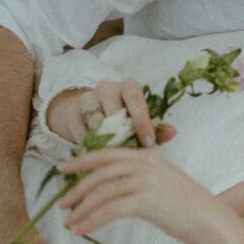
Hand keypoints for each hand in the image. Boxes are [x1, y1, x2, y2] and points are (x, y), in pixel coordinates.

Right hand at [47, 78, 175, 147]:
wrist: (86, 114)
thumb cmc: (121, 118)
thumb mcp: (139, 121)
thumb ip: (156, 128)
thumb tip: (172, 132)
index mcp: (129, 87)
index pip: (136, 100)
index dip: (142, 121)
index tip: (148, 143)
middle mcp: (107, 88)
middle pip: (114, 111)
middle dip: (123, 134)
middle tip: (129, 152)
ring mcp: (87, 99)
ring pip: (96, 123)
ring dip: (105, 142)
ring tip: (113, 156)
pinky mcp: (72, 114)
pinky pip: (82, 134)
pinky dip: (90, 146)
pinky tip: (97, 155)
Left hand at [58, 147, 233, 243]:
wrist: (213, 223)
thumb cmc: (191, 210)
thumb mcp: (166, 186)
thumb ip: (144, 182)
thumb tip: (119, 193)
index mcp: (150, 157)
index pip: (108, 154)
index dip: (83, 161)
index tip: (63, 170)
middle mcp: (146, 163)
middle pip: (101, 171)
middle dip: (77, 188)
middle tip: (61, 203)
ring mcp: (146, 180)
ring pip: (102, 192)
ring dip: (81, 208)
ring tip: (69, 222)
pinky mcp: (146, 200)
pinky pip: (109, 210)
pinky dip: (92, 221)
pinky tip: (81, 231)